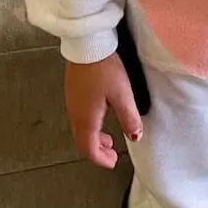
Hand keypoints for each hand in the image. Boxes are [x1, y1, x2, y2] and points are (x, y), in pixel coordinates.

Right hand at [64, 55, 142, 169]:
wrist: (87, 45)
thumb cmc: (104, 69)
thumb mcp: (122, 95)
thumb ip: (129, 118)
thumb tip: (135, 137)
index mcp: (86, 119)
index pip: (89, 148)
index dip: (101, 159)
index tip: (112, 162)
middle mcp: (75, 114)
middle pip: (82, 141)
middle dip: (96, 151)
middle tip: (112, 153)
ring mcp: (71, 102)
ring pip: (79, 129)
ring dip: (93, 138)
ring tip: (108, 138)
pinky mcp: (72, 92)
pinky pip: (78, 117)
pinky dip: (89, 126)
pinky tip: (100, 117)